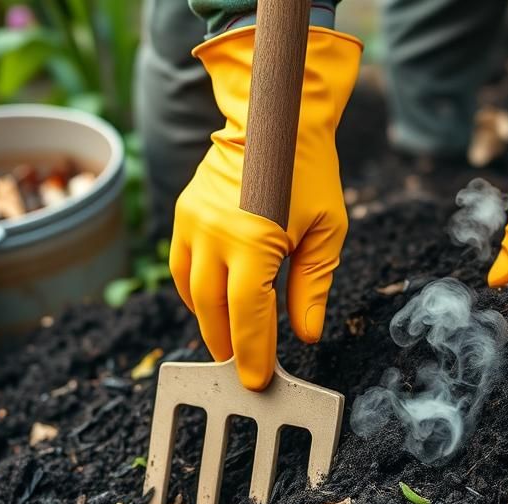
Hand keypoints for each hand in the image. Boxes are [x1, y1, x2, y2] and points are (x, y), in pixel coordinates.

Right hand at [171, 26, 361, 389]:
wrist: (274, 117)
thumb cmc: (309, 172)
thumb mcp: (326, 232)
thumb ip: (313, 286)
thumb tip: (306, 335)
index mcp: (252, 240)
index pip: (248, 315)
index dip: (253, 353)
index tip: (258, 382)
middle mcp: (213, 233)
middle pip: (214, 311)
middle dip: (229, 346)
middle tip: (244, 371)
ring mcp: (191, 223)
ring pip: (192, 293)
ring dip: (210, 323)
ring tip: (229, 345)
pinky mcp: (182, 214)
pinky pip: (181, 268)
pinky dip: (196, 294)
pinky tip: (214, 308)